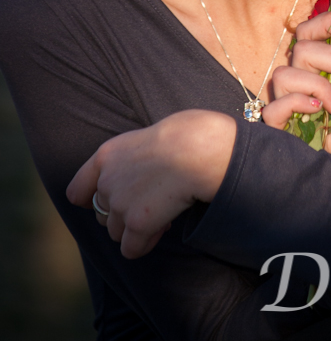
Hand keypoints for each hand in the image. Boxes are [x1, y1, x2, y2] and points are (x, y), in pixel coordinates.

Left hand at [66, 110, 235, 258]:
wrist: (199, 148)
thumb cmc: (186, 134)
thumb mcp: (149, 136)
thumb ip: (133, 158)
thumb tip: (144, 173)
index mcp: (106, 155)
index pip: (77, 191)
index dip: (93, 199)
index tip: (115, 198)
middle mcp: (106, 181)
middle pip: (101, 214)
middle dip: (124, 213)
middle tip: (153, 202)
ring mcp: (120, 204)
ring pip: (115, 233)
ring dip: (136, 228)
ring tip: (163, 212)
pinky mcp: (137, 224)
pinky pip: (131, 249)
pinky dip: (145, 243)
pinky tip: (164, 227)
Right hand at [262, 12, 330, 175]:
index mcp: (321, 75)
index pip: (309, 33)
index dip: (326, 21)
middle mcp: (301, 87)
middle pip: (299, 46)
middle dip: (330, 56)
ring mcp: (288, 109)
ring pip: (284, 73)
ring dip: (317, 84)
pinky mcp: (279, 133)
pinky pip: (275, 107)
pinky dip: (298, 102)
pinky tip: (319, 112)